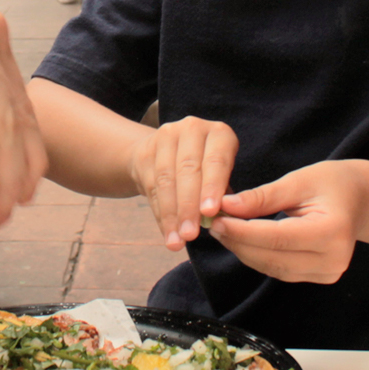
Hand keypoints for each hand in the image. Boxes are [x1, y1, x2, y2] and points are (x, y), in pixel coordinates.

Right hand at [130, 117, 237, 250]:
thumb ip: (223, 196)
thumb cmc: (205, 171)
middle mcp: (192, 128)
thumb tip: (222, 222)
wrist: (166, 153)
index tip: (210, 213)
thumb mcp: (219, 177)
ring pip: (167, 180)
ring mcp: (166, 136)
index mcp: (219, 133)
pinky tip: (167, 233)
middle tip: (191, 234)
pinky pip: (152, 187)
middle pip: (188, 170)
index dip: (212, 187)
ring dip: (172, 215)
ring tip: (177, 241)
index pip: (216, 161)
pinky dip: (161, 215)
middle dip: (189, 206)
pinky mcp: (145, 151)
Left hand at [209, 160, 367, 284]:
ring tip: (223, 229)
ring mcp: (328, 273)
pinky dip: (257, 256)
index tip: (217, 220)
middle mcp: (333, 259)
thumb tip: (226, 207)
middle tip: (214, 223)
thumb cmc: (332, 183)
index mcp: (333, 231)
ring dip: (243, 250)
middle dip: (238, 242)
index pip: (277, 238)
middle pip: (272, 258)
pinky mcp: (320, 278)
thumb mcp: (298, 181)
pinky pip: (279, 270)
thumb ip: (262, 197)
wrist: (360, 200)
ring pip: (272, 268)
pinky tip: (242, 239)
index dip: (243, 232)